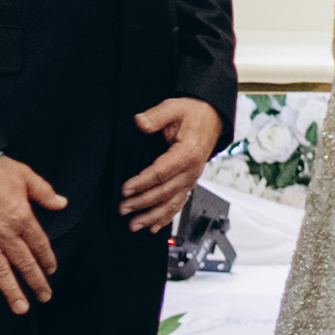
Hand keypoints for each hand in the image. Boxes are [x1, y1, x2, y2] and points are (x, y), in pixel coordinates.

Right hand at [0, 156, 64, 309]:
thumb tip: (62, 203)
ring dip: (11, 291)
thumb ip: (44, 192)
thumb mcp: (25, 175)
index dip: (47, 260)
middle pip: (24, 263)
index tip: (52, 272)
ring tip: (21, 308)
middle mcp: (5, 234)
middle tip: (44, 297)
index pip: (39, 245)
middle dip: (36, 282)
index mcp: (22, 218)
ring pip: (1, 271)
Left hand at [121, 96, 226, 232]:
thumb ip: (156, 116)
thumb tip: (140, 122)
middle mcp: (192, 170)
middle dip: (142, 203)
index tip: (125, 189)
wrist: (211, 118)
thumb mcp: (174, 107)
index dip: (142, 182)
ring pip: (171, 204)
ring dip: (152, 216)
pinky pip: (178, 204)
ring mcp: (191, 179)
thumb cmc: (193, 113)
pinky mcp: (189, 183)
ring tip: (135, 225)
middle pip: (164, 192)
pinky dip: (166, 217)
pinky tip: (154, 226)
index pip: (161, 172)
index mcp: (188, 153)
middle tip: (123, 208)